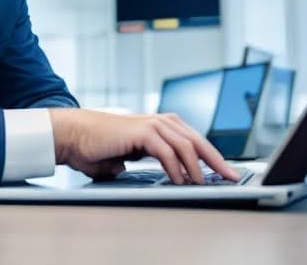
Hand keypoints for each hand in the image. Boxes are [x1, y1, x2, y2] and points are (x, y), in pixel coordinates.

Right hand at [48, 109, 239, 184]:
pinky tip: (181, 181)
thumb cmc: (96, 147)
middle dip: (217, 161)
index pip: (194, 141)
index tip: (225, 173)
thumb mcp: (129, 156)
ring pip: (187, 146)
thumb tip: (159, 178)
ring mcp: (152, 124)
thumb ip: (145, 163)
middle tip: (232, 177)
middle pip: (198, 141)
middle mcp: (160, 121)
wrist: (74, 136)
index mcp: (160, 125)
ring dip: (199, 167)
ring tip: (206, 184)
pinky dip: (177, 168)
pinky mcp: (142, 131)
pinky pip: (168, 152)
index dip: (212, 157)